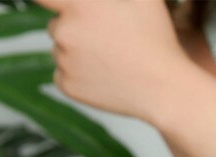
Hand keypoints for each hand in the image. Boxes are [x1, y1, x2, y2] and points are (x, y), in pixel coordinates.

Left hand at [36, 0, 188, 122]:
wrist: (164, 88)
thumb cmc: (157, 38)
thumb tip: (101, 0)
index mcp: (79, 3)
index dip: (51, 3)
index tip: (62, 9)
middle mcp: (65, 30)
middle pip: (56, 25)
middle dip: (76, 30)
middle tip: (106, 40)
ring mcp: (65, 61)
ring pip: (61, 51)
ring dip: (78, 54)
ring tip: (111, 60)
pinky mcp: (68, 86)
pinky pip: (64, 76)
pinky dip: (79, 76)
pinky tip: (105, 75)